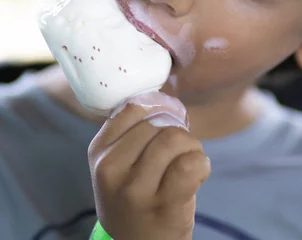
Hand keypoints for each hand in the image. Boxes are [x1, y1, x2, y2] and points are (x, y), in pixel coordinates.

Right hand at [88, 91, 210, 239]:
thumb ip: (131, 131)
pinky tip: (199, 172)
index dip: (160, 104)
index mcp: (99, 151)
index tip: (171, 115)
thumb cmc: (134, 195)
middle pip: (158, 123)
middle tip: (182, 148)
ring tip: (190, 159)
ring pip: (174, 138)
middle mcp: (111, 169)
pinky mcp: (163, 206)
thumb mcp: (117, 163)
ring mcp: (135, 190)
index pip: (134, 107)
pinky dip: (202, 163)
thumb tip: (162, 95)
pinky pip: (191, 164)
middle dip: (178, 129)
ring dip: (192, 145)